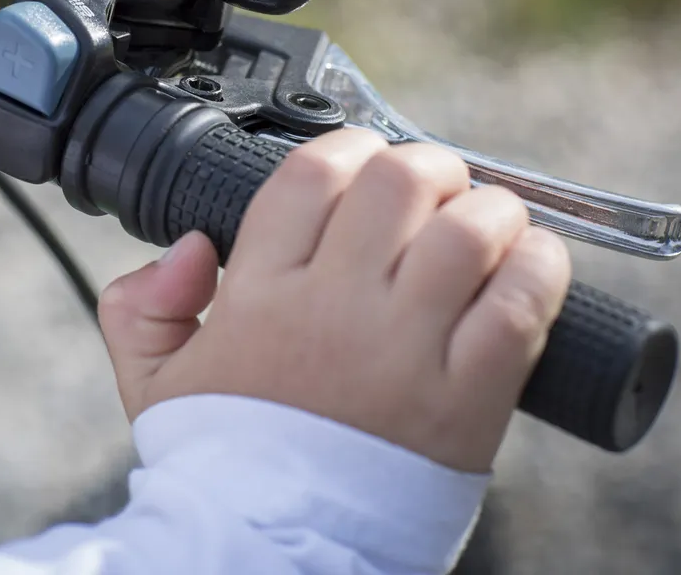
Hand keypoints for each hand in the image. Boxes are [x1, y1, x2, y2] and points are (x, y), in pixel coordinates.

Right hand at [98, 129, 570, 472]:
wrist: (273, 555)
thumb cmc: (224, 462)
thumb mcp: (154, 383)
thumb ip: (142, 306)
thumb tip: (189, 248)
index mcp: (259, 293)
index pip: (312, 174)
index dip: (348, 146)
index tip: (364, 158)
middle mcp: (332, 308)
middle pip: (398, 183)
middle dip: (426, 165)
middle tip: (435, 185)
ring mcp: (401, 353)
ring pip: (467, 232)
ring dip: (490, 209)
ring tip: (489, 219)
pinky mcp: (464, 401)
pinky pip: (519, 306)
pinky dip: (538, 267)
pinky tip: (530, 260)